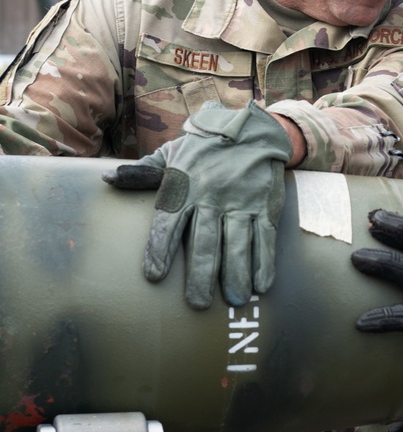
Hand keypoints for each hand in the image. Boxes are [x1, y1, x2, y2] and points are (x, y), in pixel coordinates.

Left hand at [104, 101, 290, 309]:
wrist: (251, 128)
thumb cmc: (205, 148)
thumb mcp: (172, 154)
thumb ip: (142, 172)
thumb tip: (108, 180)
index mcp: (184, 186)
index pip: (168, 223)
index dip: (160, 249)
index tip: (155, 277)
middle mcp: (212, 197)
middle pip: (204, 241)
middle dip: (200, 274)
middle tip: (197, 303)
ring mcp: (241, 202)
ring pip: (237, 243)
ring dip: (236, 274)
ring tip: (233, 300)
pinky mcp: (265, 205)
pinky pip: (265, 238)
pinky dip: (264, 262)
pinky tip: (261, 285)